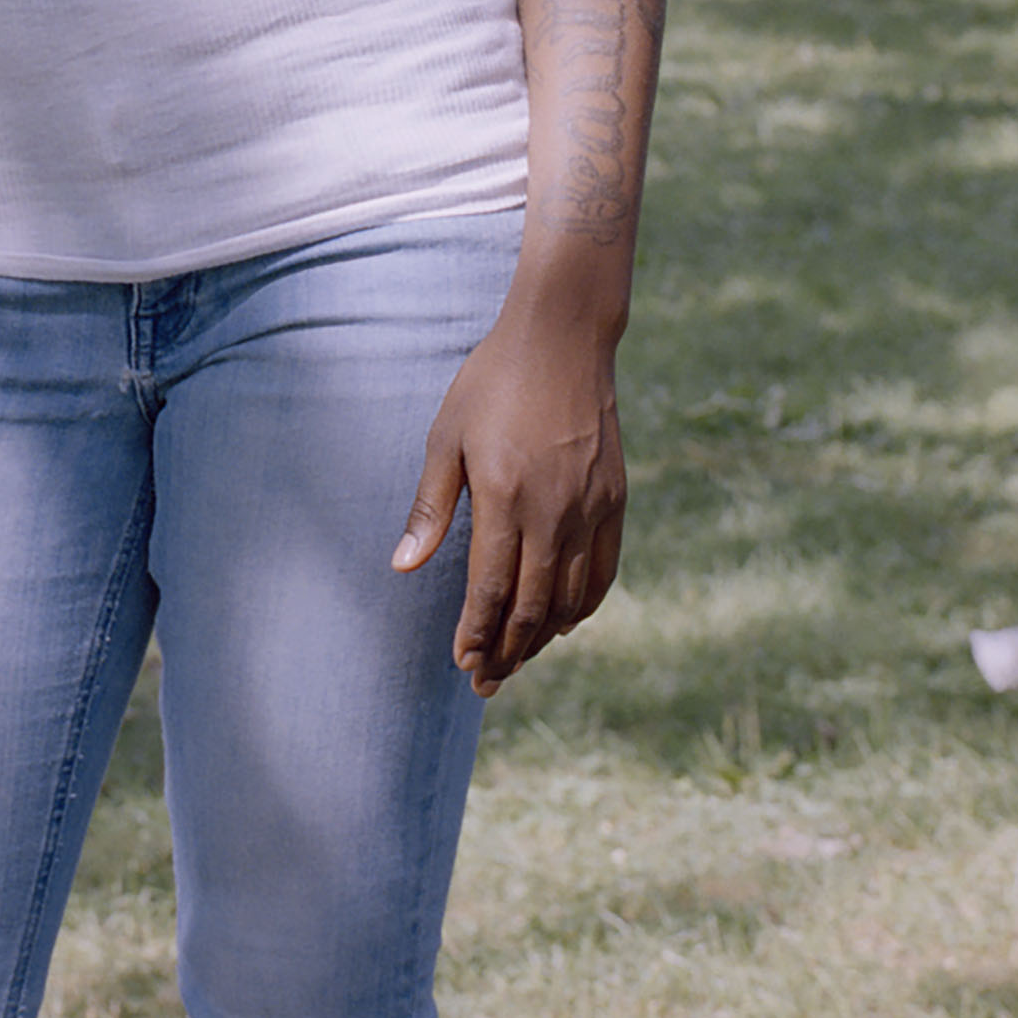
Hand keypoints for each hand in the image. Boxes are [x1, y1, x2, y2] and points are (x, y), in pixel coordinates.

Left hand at [391, 309, 625, 695]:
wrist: (562, 337)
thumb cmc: (492, 382)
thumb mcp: (446, 437)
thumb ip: (430, 508)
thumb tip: (402, 568)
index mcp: (505, 497)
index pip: (492, 589)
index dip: (477, 634)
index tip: (462, 663)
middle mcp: (554, 512)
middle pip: (531, 606)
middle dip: (506, 651)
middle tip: (484, 681)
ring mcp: (591, 508)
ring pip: (569, 598)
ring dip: (541, 638)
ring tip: (516, 660)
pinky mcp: (615, 500)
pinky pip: (603, 573)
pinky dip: (581, 606)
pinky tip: (561, 621)